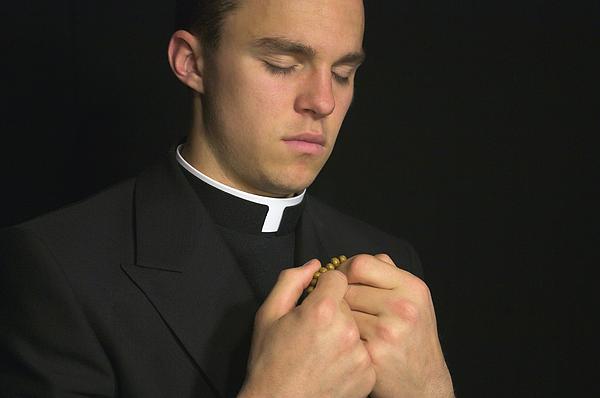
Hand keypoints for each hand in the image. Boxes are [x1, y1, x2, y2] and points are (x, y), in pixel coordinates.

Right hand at [239, 259, 374, 397]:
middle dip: (334, 310)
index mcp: (321, 310)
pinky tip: (332, 364)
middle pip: (349, 303)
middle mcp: (346, 330)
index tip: (316, 301)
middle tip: (314, 331)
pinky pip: (364, 351)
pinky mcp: (368, 375)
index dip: (325, 287)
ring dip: (344, 332)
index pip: (339, 278)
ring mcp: (359, 354)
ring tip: (322, 350)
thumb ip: (291, 280)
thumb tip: (314, 265)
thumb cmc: (269, 362)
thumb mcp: (269, 314)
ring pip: (357, 326)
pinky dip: (351, 355)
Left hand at [339, 254, 453, 397]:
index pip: (361, 264)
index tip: (341, 280)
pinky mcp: (373, 354)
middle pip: (347, 288)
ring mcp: (388, 331)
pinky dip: (341, 338)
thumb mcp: (413, 299)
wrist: (424, 382)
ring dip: (339, 319)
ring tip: (351, 326)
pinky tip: (352, 343)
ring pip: (341, 312)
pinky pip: (341, 335)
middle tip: (345, 308)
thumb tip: (354, 261)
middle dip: (340, 297)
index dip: (344, 270)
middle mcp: (402, 307)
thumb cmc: (413, 336)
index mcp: (411, 287)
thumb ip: (387, 274)